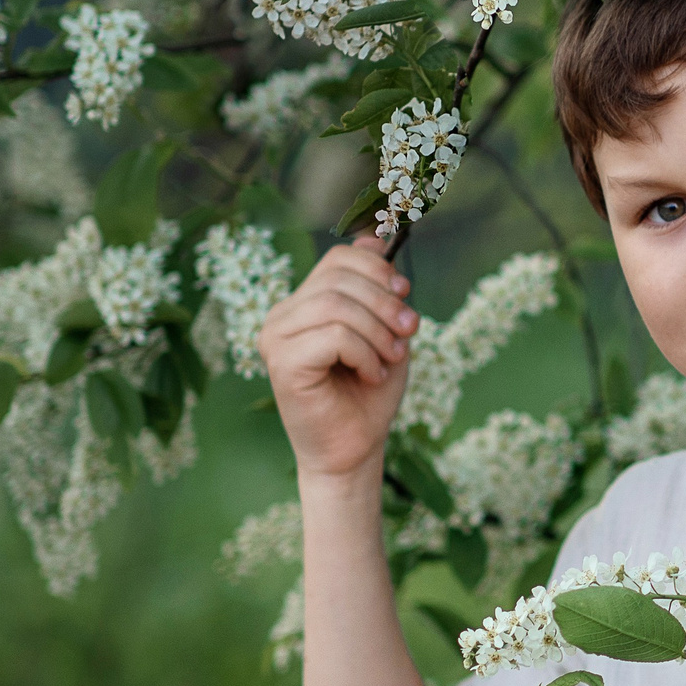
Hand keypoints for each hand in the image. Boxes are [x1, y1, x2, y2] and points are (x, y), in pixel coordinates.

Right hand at [257, 238, 417, 483]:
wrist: (356, 446)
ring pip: (337, 306)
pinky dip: (366, 354)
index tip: (405, 294)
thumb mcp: (385, 331)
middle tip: (409, 332)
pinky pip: (334, 336)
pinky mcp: (281, 362)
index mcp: (304, 303)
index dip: (379, 269)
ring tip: (391, 359)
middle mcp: (282, 315)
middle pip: (340, 278)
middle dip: (385, 303)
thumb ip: (379, 290)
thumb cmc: (369, 392)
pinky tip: (372, 374)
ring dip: (379, 333)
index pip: (339, 259)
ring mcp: (276, 338)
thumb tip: (377, 238)